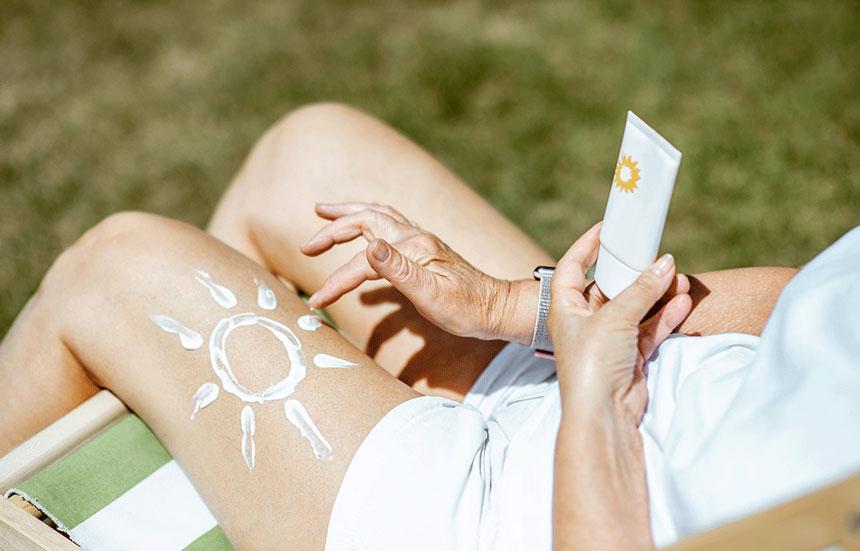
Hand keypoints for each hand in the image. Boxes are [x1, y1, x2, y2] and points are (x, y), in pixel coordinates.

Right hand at [301, 202, 509, 339]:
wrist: (497, 308)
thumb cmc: (466, 309)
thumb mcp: (432, 295)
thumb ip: (399, 270)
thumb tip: (369, 246)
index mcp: (413, 247)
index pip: (363, 260)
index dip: (336, 279)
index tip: (317, 300)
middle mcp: (415, 237)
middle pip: (365, 219)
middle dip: (333, 228)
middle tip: (307, 244)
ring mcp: (420, 241)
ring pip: (377, 216)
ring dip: (348, 214)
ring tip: (323, 212)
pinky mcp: (424, 250)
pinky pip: (388, 226)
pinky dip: (368, 223)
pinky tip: (363, 234)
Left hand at [549, 231, 691, 423]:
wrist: (602, 414)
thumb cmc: (592, 364)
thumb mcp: (615, 318)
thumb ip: (641, 290)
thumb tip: (664, 263)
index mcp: (565, 309)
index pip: (572, 268)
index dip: (586, 246)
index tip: (605, 228)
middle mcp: (584, 323)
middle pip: (610, 287)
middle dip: (635, 273)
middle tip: (657, 256)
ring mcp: (607, 340)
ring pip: (635, 308)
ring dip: (656, 294)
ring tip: (679, 278)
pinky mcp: (628, 357)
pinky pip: (648, 329)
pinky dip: (664, 316)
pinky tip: (682, 301)